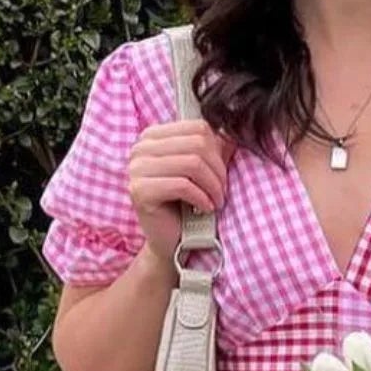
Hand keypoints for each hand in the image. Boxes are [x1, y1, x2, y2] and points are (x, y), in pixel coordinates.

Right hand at [127, 118, 235, 262]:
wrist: (171, 243)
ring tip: (216, 201)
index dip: (218, 151)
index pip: (198, 127)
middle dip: (218, 171)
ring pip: (191, 163)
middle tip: (222, 192)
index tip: (222, 175)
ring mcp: (137, 168)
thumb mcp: (202, 174)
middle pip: (197, 144)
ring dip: (212, 186)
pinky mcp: (140, 191)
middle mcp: (141, 148)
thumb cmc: (187, 207)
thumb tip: (234, 133)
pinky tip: (205, 209)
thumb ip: (213, 150)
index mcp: (154, 136)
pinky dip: (201, 198)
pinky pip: (182, 185)